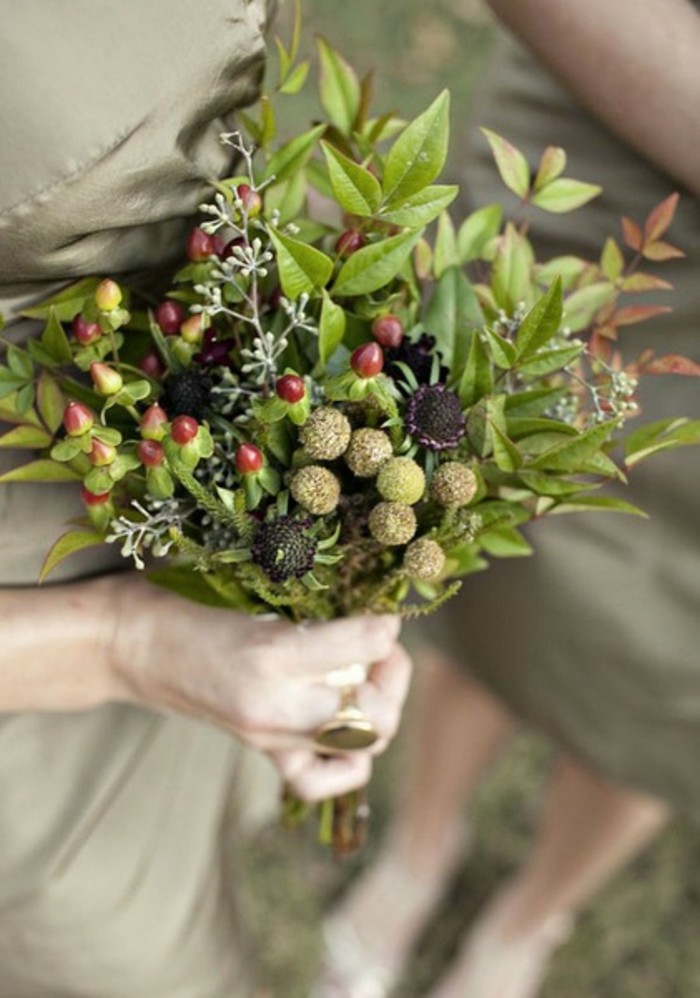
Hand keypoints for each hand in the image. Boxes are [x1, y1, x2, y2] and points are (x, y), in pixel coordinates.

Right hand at [108, 575, 410, 798]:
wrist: (129, 645)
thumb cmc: (183, 602)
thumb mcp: (250, 587)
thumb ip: (312, 605)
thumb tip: (371, 610)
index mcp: (274, 652)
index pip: (367, 644)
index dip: (387, 623)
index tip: (383, 608)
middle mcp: (276, 705)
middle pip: (377, 713)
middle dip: (393, 675)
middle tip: (379, 645)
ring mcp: (269, 735)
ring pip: (363, 744)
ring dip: (379, 709)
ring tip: (366, 675)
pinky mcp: (260, 748)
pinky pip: (320, 779)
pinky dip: (348, 761)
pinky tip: (344, 731)